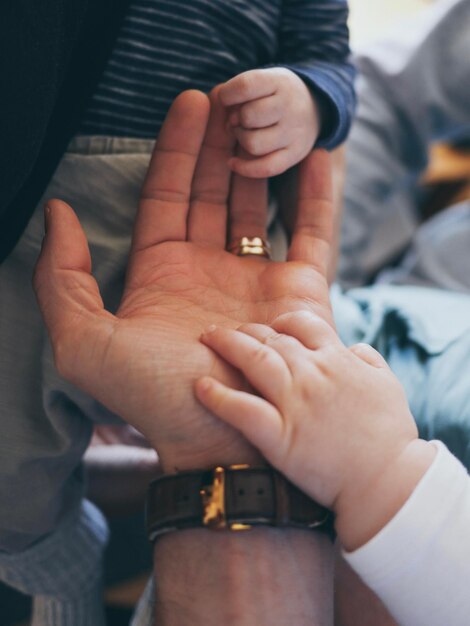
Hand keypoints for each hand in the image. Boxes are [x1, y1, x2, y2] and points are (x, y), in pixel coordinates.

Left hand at [33, 89, 333, 473]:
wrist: (219, 441)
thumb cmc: (153, 398)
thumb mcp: (85, 343)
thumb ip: (61, 280)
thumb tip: (58, 214)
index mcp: (162, 272)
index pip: (168, 195)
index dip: (177, 149)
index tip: (191, 102)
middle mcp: (209, 269)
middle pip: (214, 190)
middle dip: (221, 143)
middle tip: (233, 97)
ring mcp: (255, 278)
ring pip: (258, 204)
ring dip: (261, 160)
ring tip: (266, 118)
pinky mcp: (300, 292)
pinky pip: (312, 234)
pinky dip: (318, 197)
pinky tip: (319, 156)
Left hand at [195, 313, 435, 547]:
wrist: (388, 481)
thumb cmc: (391, 436)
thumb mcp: (388, 385)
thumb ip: (369, 359)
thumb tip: (352, 348)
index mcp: (338, 360)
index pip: (302, 325)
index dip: (281, 322)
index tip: (269, 329)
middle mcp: (313, 374)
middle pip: (271, 339)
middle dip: (245, 331)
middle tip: (223, 331)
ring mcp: (295, 404)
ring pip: (255, 361)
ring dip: (228, 345)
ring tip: (207, 338)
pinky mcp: (281, 437)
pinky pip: (243, 410)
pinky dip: (219, 397)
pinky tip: (200, 387)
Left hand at [219, 68, 320, 176]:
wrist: (313, 106)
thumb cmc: (274, 95)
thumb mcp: (261, 82)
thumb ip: (239, 94)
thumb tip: (229, 122)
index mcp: (279, 82)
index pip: (245, 86)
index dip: (228, 95)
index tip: (227, 98)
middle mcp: (290, 106)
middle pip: (248, 117)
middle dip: (236, 119)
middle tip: (239, 119)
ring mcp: (294, 132)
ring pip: (253, 144)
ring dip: (242, 139)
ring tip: (244, 133)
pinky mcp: (295, 154)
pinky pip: (265, 168)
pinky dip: (245, 168)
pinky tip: (233, 162)